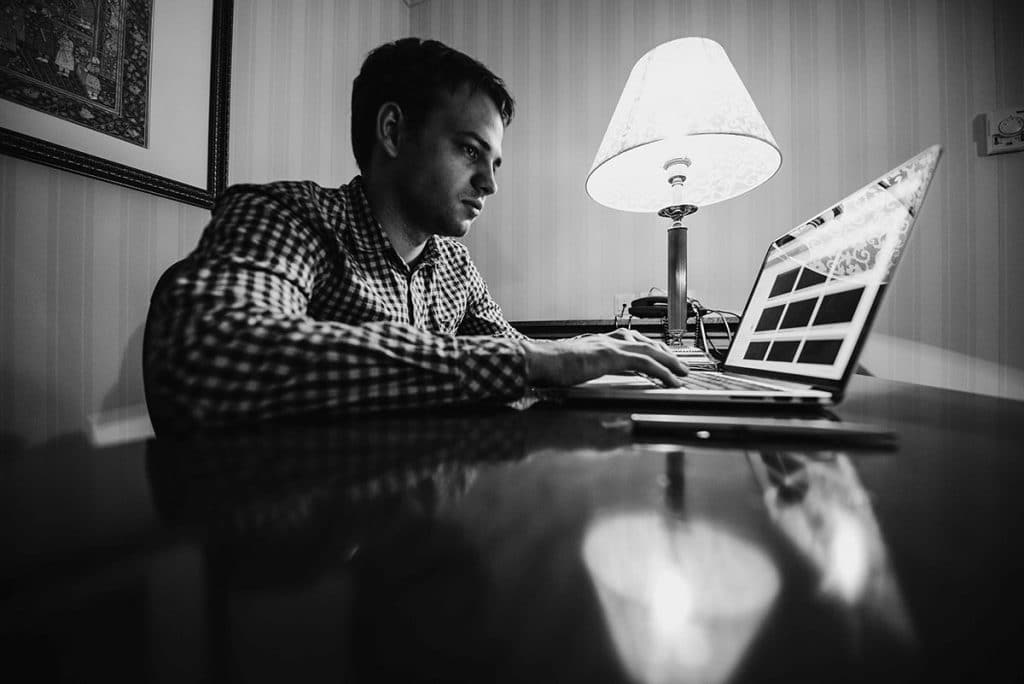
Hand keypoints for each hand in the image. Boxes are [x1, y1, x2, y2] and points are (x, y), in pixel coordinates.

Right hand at [522, 328, 687, 387]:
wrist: (538, 360)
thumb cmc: (549, 365)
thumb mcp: (575, 367)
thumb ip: (589, 368)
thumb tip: (595, 374)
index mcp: (599, 341)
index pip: (631, 340)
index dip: (649, 348)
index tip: (660, 355)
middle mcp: (608, 339)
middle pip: (646, 343)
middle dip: (665, 353)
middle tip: (679, 364)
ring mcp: (611, 346)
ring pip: (650, 350)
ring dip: (670, 362)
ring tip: (682, 373)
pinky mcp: (612, 356)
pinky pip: (645, 363)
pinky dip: (662, 371)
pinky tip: (671, 380)